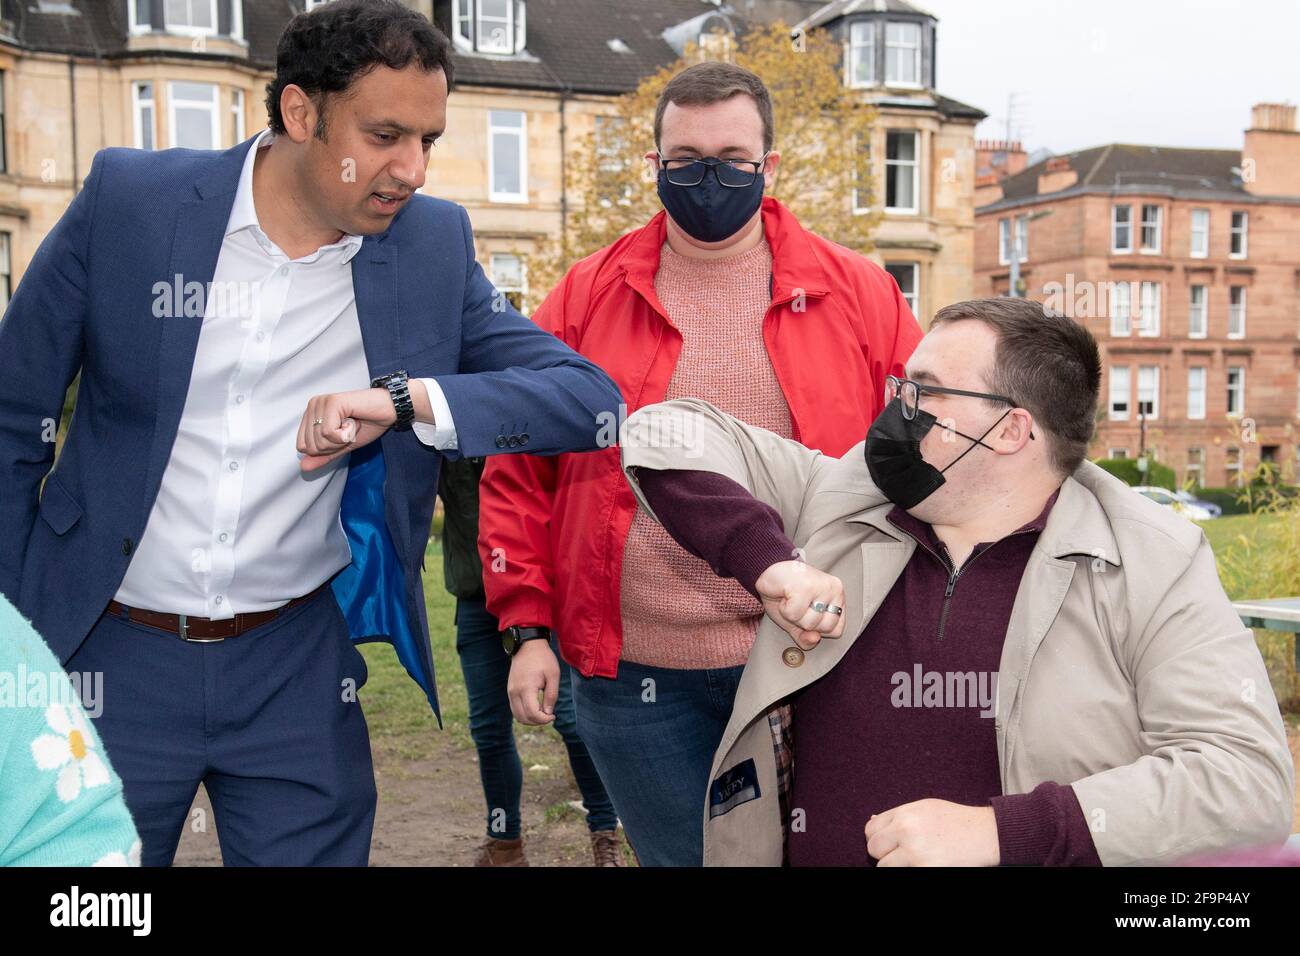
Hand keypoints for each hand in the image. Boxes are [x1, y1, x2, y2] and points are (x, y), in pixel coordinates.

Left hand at [296, 386, 400, 470]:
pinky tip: (355, 421)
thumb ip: (324, 455)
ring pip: (320, 441)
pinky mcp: (332, 402)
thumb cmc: (368, 423)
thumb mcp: (343, 445)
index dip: (326, 449)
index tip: (343, 435)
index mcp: (311, 414)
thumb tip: (303, 467)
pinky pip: (329, 433)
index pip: (303, 446)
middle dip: (335, 445)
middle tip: (350, 430)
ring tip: (353, 424)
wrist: (390, 410)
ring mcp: (321, 402)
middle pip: (311, 446)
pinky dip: (347, 434)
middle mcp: (313, 405)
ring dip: (343, 439)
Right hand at [507, 639, 559, 724]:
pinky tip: (536, 708)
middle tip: (549, 715)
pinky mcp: (510, 690)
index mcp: (526, 688)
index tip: (553, 715)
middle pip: (523, 718)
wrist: (528, 645)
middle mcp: (515, 692)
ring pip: (517, 716)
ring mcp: (510, 691)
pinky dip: (524, 713)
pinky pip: (515, 708)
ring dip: (530, 719)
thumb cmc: (543, 658)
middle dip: (537, 722)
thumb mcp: (553, 675)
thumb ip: (551, 695)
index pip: (532, 714)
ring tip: (543, 713)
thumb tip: (548, 712)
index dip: (543, 719)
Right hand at [754, 560, 845, 650]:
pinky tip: (784, 595)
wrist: (767, 571)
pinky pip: (795, 614)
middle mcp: (835, 589)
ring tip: (790, 599)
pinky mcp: (806, 586)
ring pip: (810, 623)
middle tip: (797, 605)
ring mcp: (822, 586)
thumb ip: (806, 638)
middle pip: (824, 628)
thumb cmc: (785, 596)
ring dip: (792, 615)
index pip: (836, 631)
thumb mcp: (797, 623)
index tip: (807, 613)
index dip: (817, 629)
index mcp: (839, 598)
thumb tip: (815, 639)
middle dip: (804, 623)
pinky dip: (784, 609)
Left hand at [865, 799, 999, 866]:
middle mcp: (906, 831)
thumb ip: (898, 816)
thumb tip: (872, 822)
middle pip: (874, 849)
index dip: (878, 838)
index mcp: (904, 813)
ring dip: (895, 865)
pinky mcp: (925, 869)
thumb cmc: (956, 820)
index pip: (871, 830)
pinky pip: (903, 873)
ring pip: (884, 867)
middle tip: (902, 854)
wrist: (986, 834)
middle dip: (884, 854)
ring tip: (914, 859)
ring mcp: (915, 853)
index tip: (889, 843)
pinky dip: (910, 870)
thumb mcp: (925, 808)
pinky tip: (925, 863)